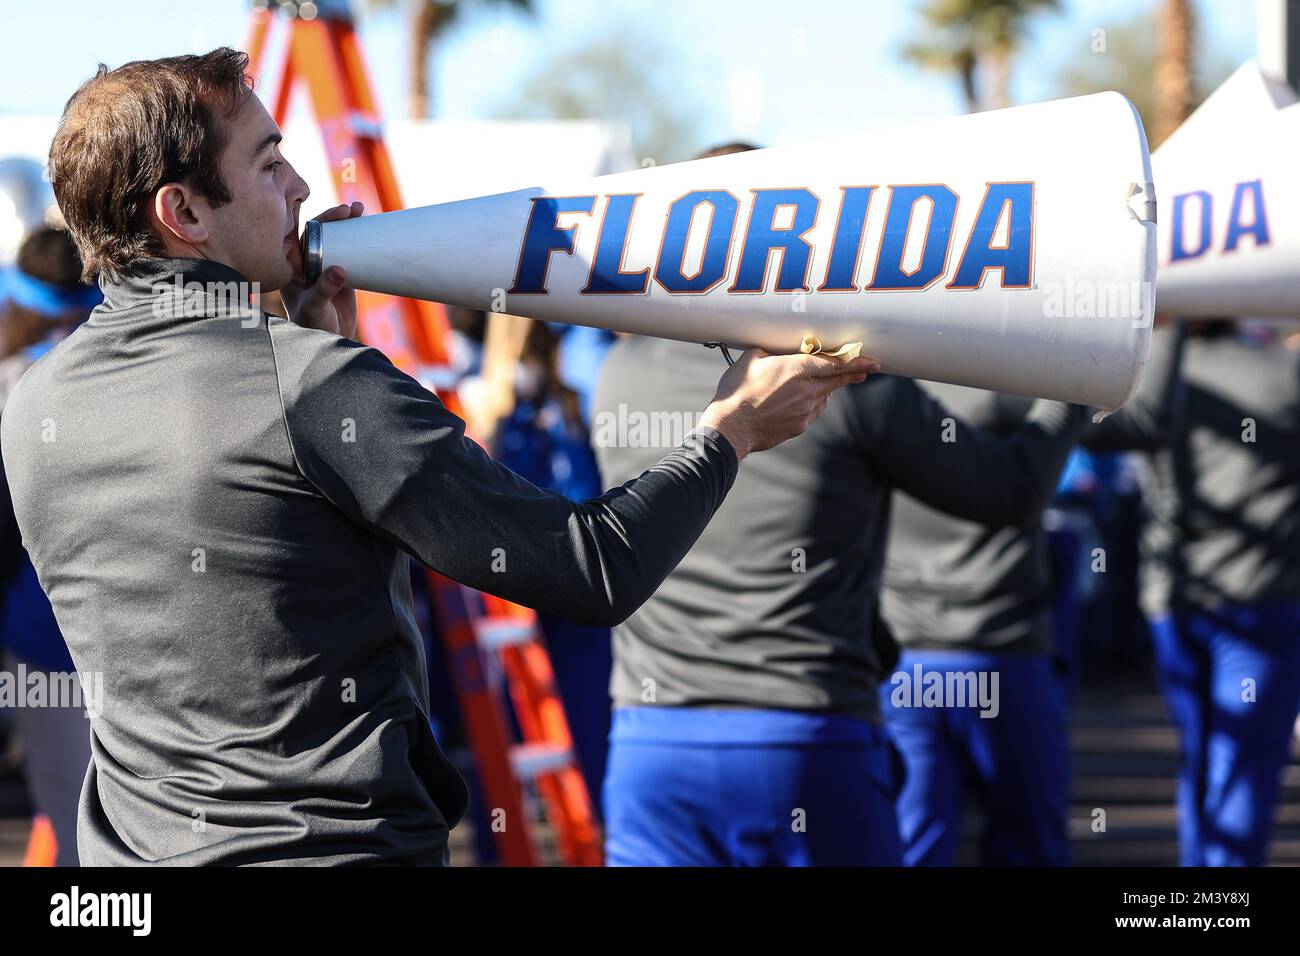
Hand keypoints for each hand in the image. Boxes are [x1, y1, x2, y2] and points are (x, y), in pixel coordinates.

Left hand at [281, 201, 363, 337]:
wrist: (330, 341)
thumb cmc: (313, 326)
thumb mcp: (314, 307)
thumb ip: (323, 289)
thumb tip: (339, 270)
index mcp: (293, 267)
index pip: (302, 236)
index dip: (316, 221)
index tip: (334, 215)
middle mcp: (309, 263)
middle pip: (321, 232)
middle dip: (334, 217)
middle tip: (350, 210)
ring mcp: (326, 267)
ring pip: (336, 238)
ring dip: (347, 222)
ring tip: (361, 209)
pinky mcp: (343, 274)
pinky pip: (350, 251)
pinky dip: (358, 237)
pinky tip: (367, 224)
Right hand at [698, 349, 880, 460]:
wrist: (731, 428)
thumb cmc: (737, 392)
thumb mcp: (750, 359)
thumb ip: (770, 351)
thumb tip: (775, 348)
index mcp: (797, 368)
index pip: (836, 363)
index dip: (857, 362)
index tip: (873, 362)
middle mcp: (807, 390)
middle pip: (838, 381)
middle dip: (853, 375)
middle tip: (867, 370)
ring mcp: (805, 410)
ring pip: (825, 396)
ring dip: (827, 389)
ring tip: (818, 385)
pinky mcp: (799, 426)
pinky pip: (813, 411)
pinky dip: (813, 403)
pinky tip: (801, 401)